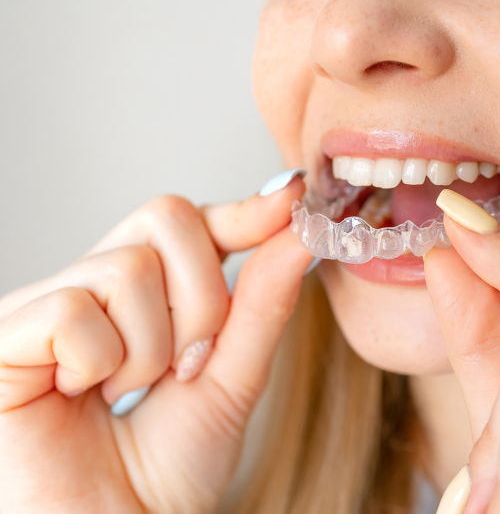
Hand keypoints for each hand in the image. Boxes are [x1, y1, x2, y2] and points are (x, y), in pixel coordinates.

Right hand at [0, 174, 312, 512]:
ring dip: (152, 347)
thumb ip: (261, 307)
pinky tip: (82, 396)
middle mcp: (93, 286)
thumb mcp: (231, 381)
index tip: (291, 200)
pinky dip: (100, 363)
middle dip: (203, 299)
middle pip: (167, 218)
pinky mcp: (5, 335)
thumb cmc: (168, 471)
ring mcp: (45, 306)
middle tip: (186, 366)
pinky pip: (74, 310)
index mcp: (144, 295)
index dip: (241, 210)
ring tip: (126, 393)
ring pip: (129, 266)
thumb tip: (297, 233)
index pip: (192, 222)